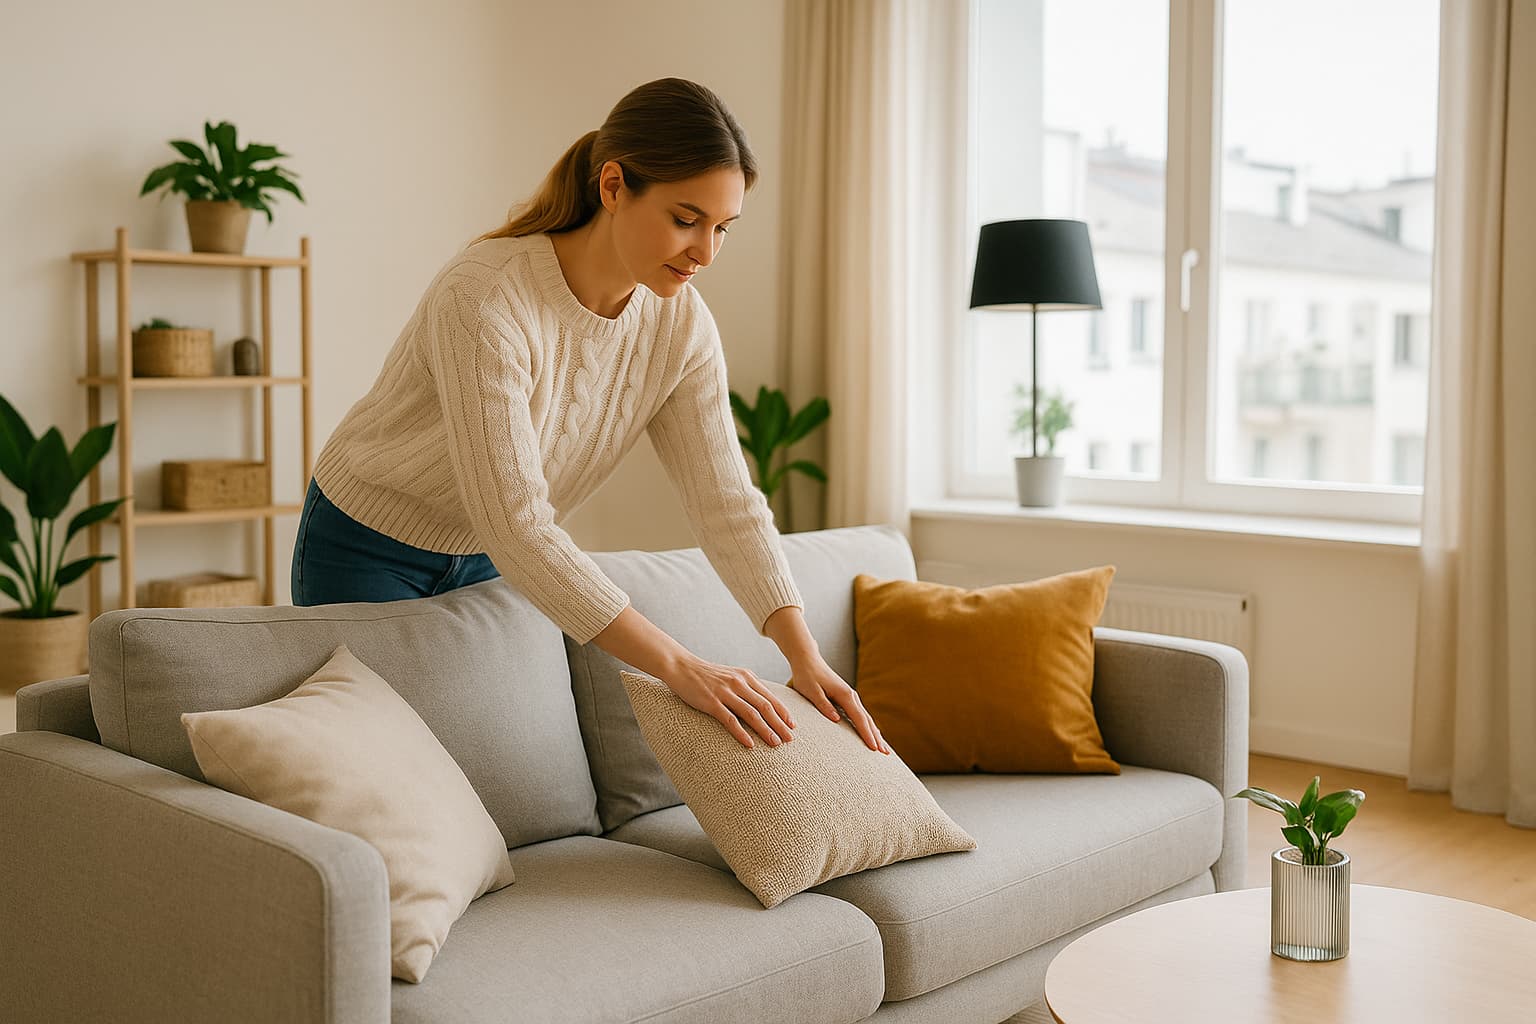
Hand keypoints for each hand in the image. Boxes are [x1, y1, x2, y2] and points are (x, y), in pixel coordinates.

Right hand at [660, 655, 797, 748]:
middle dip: (779, 724)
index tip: (793, 726)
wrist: (682, 667)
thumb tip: (762, 703)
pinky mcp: (711, 702)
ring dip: (765, 730)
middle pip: (765, 706)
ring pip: (751, 714)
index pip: (770, 697)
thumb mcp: (731, 676)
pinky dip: (742, 733)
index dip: (783, 712)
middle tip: (789, 739)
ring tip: (775, 743)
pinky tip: (750, 744)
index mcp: (746, 677)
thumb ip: (746, 687)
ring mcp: (725, 693)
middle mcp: (739, 683)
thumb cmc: (707, 675)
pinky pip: (730, 720)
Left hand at [788, 657, 890, 754]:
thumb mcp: (811, 691)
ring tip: (883, 748)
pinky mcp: (846, 698)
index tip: (874, 748)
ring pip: (866, 718)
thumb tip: (837, 720)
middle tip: (885, 754)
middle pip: (867, 720)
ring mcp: (850, 697)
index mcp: (845, 695)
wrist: (807, 660)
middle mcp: (851, 696)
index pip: (859, 719)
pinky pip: (861, 715)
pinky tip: (872, 734)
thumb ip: (824, 705)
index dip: (867, 735)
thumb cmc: (807, 676)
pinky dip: (868, 726)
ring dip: (875, 733)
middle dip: (876, 737)